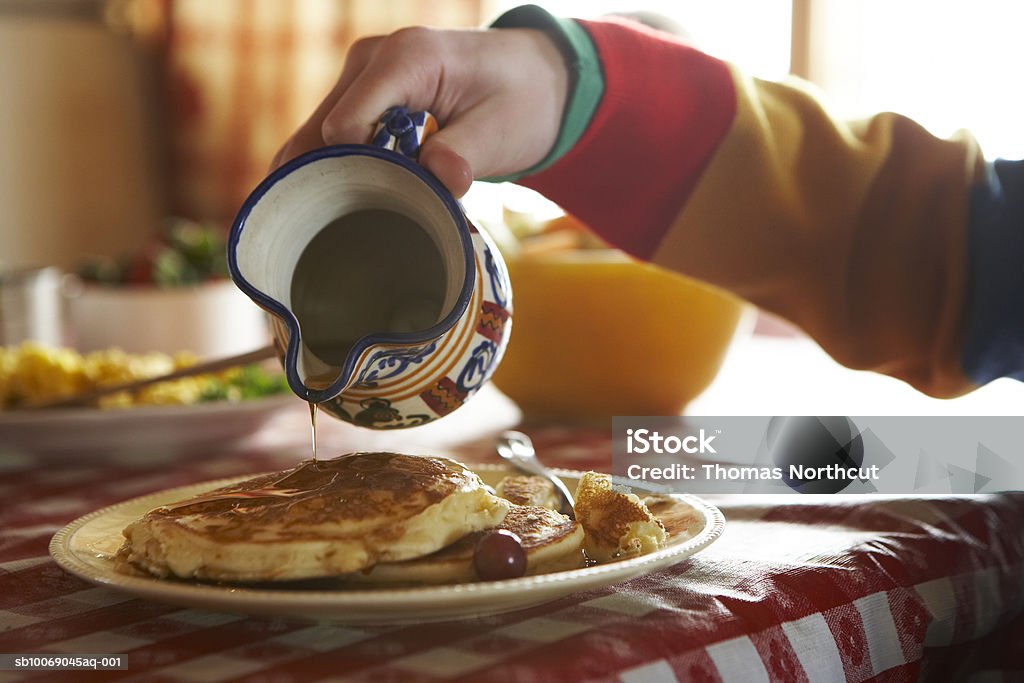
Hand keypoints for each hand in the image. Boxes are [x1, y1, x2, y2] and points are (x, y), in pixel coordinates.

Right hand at [271, 26, 569, 196]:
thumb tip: (439, 179)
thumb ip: (465, 153)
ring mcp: (364, 72)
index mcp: (407, 59)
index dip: (353, 172)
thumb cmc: (522, 100)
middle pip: (320, 131)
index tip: (380, 208)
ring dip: (327, 176)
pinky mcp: (364, 91)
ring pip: (318, 134)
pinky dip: (335, 166)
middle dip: (329, 180)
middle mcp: (373, 58)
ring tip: (345, 219)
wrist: (534, 75)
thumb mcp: (502, 131)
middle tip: (350, 229)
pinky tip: (345, 199)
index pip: (346, 125)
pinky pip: (331, 133)